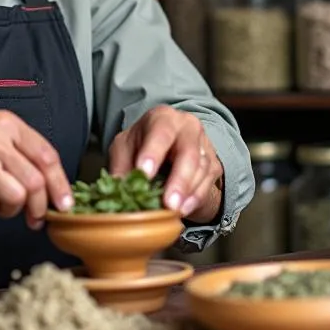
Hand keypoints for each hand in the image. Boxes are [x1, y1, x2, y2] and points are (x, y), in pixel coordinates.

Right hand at [0, 111, 73, 229]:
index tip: (66, 202)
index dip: (61, 183)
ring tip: (4, 201)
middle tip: (38, 215)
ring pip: (18, 196)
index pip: (46, 155)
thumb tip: (56, 186)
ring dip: (16, 207)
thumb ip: (24, 151)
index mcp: (6, 123)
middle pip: (35, 180)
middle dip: (41, 205)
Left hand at [108, 107, 223, 222]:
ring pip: (201, 170)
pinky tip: (184, 210)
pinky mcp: (213, 164)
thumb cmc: (142, 144)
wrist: (167, 147)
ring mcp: (203, 145)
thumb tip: (116, 190)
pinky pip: (208, 183)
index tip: (144, 173)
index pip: (160, 132)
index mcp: (162, 118)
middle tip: (168, 203)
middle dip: (178, 179)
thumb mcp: (124, 149)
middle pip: (188, 152)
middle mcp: (187, 127)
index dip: (153, 152)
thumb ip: (120, 167)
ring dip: (188, 193)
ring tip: (174, 211)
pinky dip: (195, 198)